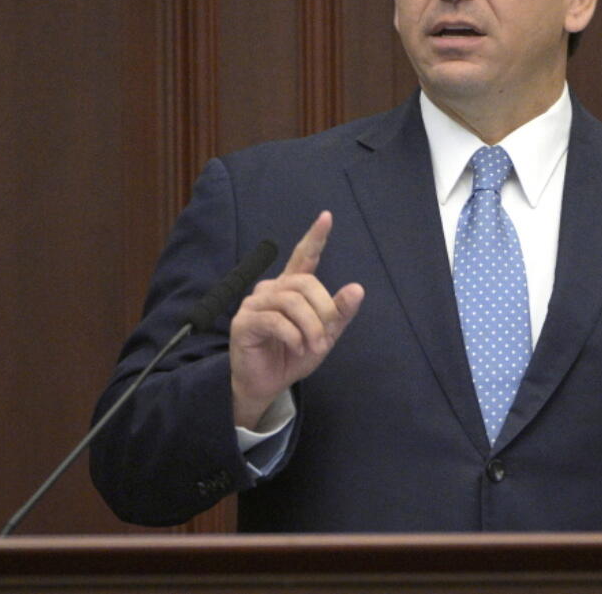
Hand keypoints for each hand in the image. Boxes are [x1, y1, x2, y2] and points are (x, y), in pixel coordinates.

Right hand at [228, 211, 363, 428]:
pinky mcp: (244, 322)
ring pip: (291, 302)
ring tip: (313, 346)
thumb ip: (339, 313)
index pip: (304, 256)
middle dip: (323, 310)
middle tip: (326, 338)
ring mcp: (255, 304)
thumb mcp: (324, 336)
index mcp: (291, 288)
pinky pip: (275, 320)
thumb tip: (357, 288)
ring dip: (310, 327)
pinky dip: (293, 336)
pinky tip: (297, 348)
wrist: (267, 384)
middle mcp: (272, 289)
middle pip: (305, 284)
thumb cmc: (293, 355)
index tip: (327, 216)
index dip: (315, 237)